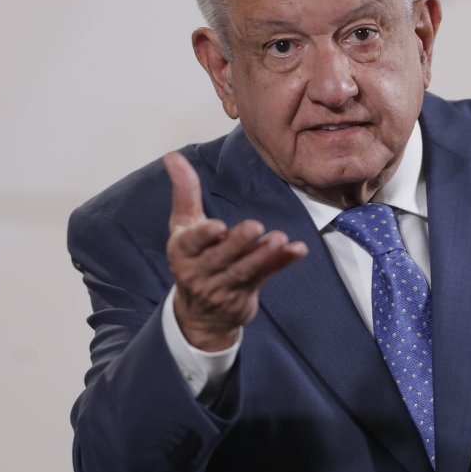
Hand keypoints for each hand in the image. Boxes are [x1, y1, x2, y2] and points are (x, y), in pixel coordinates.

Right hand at [163, 152, 306, 350]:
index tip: (217, 227)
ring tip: (280, 239)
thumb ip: (184, 192)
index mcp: (182, 251)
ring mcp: (222, 286)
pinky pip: (265, 276)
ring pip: (244, 270)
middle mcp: (199, 272)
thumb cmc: (193, 258)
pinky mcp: (245, 294)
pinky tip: (298, 251)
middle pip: (220, 257)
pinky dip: (282, 263)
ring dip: (263, 255)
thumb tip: (172, 156)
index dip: (203, 235)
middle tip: (255, 226)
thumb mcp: (183, 226)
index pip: (191, 243)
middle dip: (238, 243)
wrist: (201, 315)